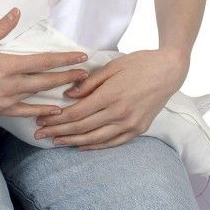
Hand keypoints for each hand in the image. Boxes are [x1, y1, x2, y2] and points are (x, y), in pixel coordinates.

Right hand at [0, 9, 90, 117]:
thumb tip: (16, 12)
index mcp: (8, 64)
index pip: (43, 61)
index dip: (64, 59)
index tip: (81, 57)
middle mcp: (11, 84)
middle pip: (47, 80)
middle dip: (68, 76)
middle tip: (86, 74)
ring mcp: (7, 99)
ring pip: (39, 96)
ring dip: (59, 92)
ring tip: (77, 91)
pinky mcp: (1, 110)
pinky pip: (26, 112)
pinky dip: (42, 112)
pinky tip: (55, 111)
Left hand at [33, 49, 189, 150]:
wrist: (169, 71)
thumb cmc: (140, 63)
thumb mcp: (113, 66)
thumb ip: (90, 82)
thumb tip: (68, 95)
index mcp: (111, 95)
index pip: (77, 112)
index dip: (56, 118)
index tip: (41, 120)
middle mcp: (120, 113)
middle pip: (82, 127)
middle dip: (58, 131)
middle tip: (40, 134)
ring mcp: (130, 124)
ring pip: (95, 138)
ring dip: (72, 141)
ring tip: (55, 142)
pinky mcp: (138, 129)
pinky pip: (113, 142)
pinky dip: (95, 145)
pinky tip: (81, 145)